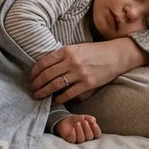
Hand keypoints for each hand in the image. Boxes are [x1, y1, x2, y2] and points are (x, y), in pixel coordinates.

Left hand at [31, 39, 148, 103]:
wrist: (116, 55)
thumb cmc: (95, 51)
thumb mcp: (77, 48)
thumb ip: (62, 56)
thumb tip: (46, 66)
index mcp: (67, 50)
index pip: (44, 62)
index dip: (35, 71)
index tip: (32, 77)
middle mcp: (72, 61)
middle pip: (47, 75)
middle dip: (37, 84)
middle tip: (32, 89)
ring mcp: (80, 73)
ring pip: (55, 85)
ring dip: (44, 92)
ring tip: (39, 96)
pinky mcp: (88, 84)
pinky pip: (69, 94)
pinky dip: (60, 98)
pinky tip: (55, 100)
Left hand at [54, 114, 100, 143]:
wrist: (65, 120)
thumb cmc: (77, 120)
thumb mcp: (84, 117)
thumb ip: (89, 118)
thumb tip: (93, 120)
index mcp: (91, 133)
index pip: (97, 134)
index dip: (96, 129)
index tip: (93, 123)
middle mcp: (85, 138)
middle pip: (90, 137)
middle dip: (87, 129)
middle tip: (84, 122)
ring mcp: (78, 140)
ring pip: (81, 139)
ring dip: (80, 131)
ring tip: (77, 123)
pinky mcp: (70, 140)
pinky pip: (72, 140)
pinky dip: (73, 135)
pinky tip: (72, 129)